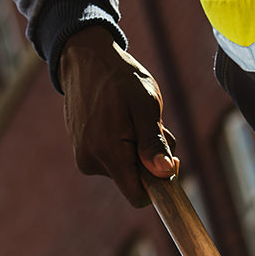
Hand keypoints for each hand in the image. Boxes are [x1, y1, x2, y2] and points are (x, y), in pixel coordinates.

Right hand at [58, 26, 178, 206]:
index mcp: (107, 153)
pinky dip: (125, 142)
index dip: (160, 183)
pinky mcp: (82, 149)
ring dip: (138, 148)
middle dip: (150, 157)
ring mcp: (84, 156)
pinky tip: (122, 117)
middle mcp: (90, 161)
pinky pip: (113, 156)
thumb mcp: (146, 105)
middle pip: (135, 179)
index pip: (138, 196)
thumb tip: (164, 173)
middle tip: (154, 124)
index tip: (171, 159)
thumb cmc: (120, 79)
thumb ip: (153, 142)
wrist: (86, 60)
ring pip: (125, 167)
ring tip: (134, 116)